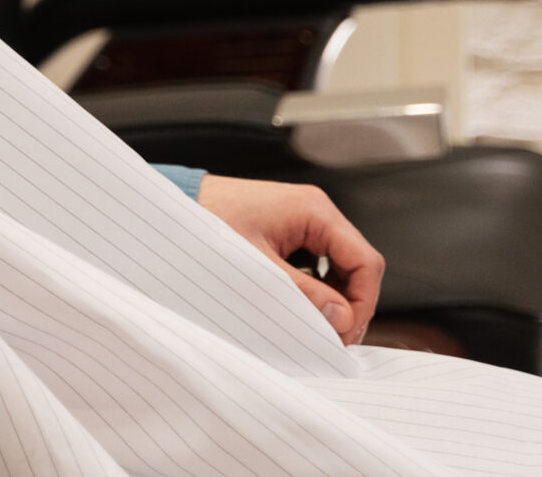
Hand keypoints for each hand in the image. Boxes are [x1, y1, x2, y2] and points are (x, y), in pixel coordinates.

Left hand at [196, 175, 382, 344]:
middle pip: (356, 266)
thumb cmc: (208, 220)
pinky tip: (297, 305)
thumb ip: (303, 293)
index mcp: (315, 211)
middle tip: (332, 337)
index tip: (344, 333)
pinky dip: (313, 288)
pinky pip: (316, 264)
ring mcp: (303, 220)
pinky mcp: (288, 230)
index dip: (362, 303)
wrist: (176, 204)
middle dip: (348, 304)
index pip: (365, 262)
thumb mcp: (258, 266)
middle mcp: (315, 212)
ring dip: (331, 298)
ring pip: (338, 267)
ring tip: (314, 325)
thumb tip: (342, 319)